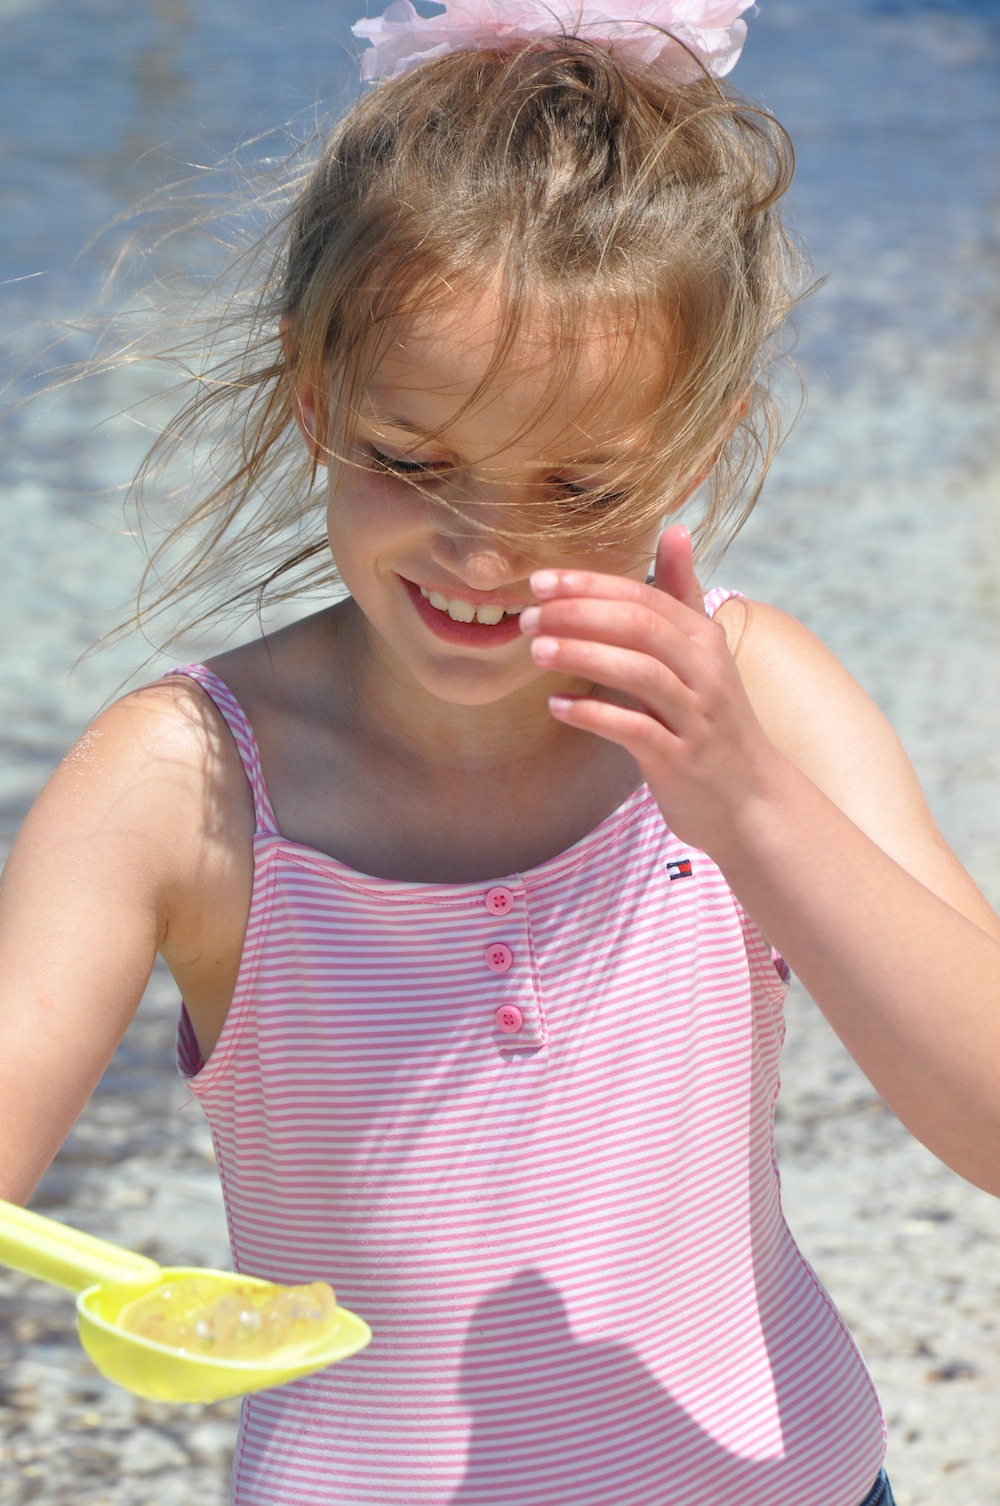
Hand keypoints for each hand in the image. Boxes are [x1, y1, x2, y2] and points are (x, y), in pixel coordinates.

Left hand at [520, 525, 779, 856]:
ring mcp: (696, 717)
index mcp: (704, 639)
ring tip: (536, 652)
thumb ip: (681, 595)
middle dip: (579, 615)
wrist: (752, 801)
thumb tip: (674, 528)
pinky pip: (635, 730)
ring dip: (583, 655)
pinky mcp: (681, 761)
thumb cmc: (712, 721)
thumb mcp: (702, 654)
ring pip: (640, 672)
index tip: (539, 582)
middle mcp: (705, 672)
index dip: (590, 586)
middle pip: (640, 626)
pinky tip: (558, 707)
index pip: (643, 597)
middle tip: (528, 617)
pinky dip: (593, 715)